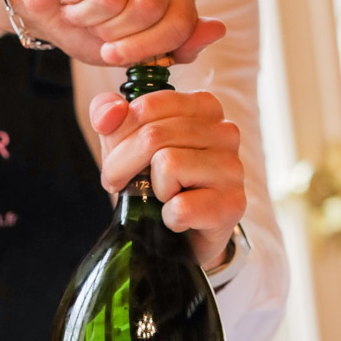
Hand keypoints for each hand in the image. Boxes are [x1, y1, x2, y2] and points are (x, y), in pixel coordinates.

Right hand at [11, 0, 224, 64]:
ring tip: (80, 7)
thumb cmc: (91, 27)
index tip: (114, 54)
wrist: (41, 5)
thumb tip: (219, 29)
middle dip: (113, 32)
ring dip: (87, 15)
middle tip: (95, 26)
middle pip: (148, 9)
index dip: (145, 48)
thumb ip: (179, 46)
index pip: (181, 23)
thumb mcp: (136, 50)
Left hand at [92, 88, 245, 269]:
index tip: (115, 159)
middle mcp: (224, 132)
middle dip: (121, 166)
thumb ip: (108, 115)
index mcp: (202, 106)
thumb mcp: (125, 142)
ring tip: (160, 198)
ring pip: (167, 165)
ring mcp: (232, 168)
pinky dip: (168, 218)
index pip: (146, 107)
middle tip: (120, 184)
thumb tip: (107, 115)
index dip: (118, 137)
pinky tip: (177, 219)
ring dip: (150, 191)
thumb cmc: (156, 181)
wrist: (183, 234)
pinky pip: (181, 207)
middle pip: (153, 136)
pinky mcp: (231, 205)